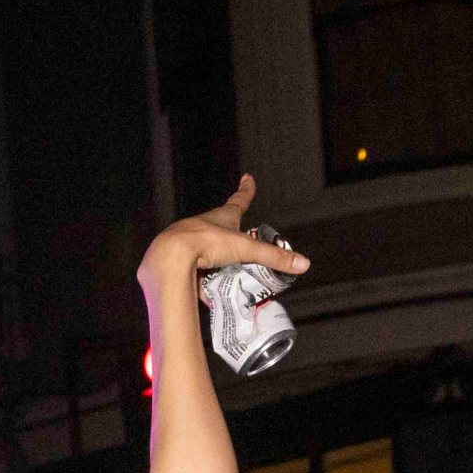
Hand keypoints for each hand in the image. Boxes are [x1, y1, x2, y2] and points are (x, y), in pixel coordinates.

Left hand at [138, 173, 305, 290]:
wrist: (170, 256)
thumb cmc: (206, 242)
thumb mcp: (245, 250)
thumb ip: (273, 258)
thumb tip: (302, 263)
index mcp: (222, 217)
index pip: (239, 200)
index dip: (246, 190)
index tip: (248, 178)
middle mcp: (204, 225)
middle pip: (221, 227)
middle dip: (231, 236)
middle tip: (240, 246)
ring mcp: (189, 241)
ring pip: (205, 250)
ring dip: (215, 262)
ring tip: (225, 278)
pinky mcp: (178, 258)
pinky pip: (193, 270)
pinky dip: (201, 281)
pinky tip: (206, 295)